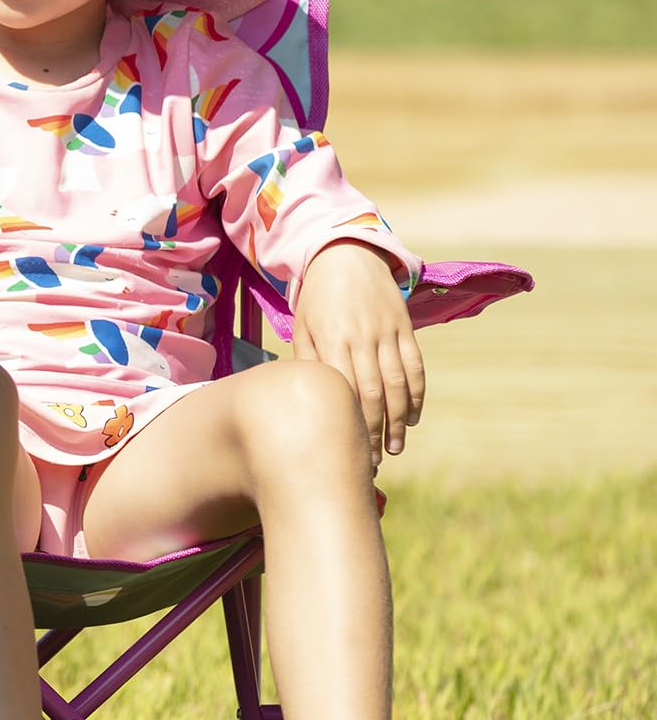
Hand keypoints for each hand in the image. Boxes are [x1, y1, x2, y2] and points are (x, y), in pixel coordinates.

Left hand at [292, 240, 424, 466]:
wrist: (346, 256)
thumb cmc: (316, 300)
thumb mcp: (302, 328)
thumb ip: (308, 363)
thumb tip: (313, 403)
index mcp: (331, 341)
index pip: (344, 394)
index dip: (349, 427)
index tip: (347, 454)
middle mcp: (362, 338)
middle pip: (373, 395)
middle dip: (373, 432)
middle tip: (373, 463)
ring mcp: (387, 333)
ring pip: (397, 384)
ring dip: (398, 420)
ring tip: (394, 448)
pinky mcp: (405, 327)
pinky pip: (416, 366)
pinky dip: (417, 394)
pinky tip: (411, 418)